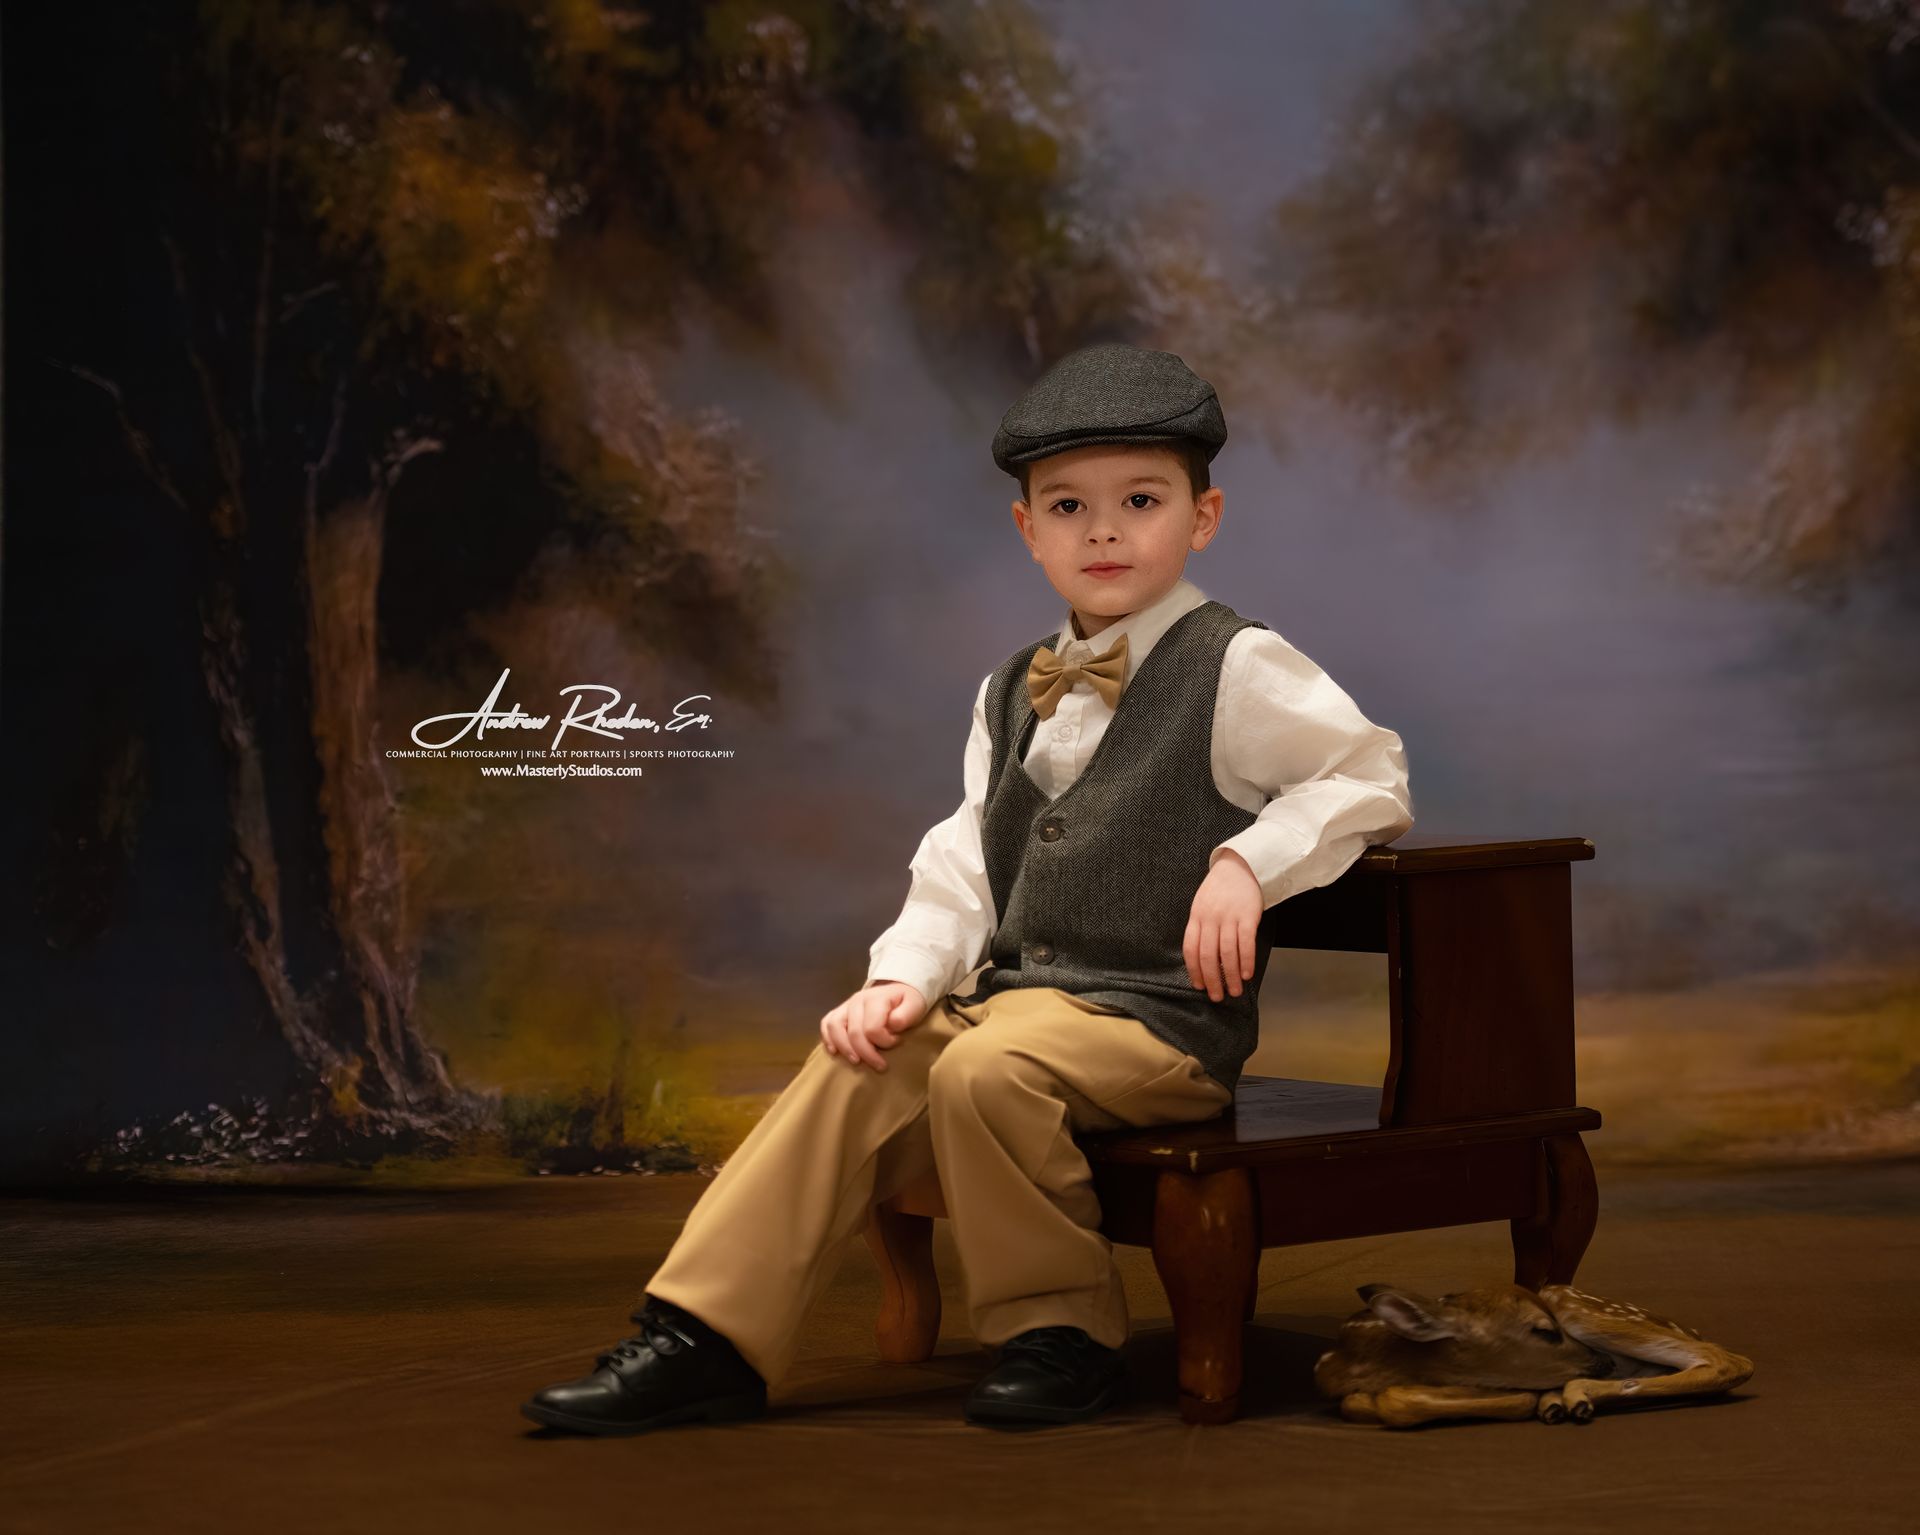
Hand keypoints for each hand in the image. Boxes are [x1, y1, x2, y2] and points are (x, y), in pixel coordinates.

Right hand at [819, 980, 928, 1071]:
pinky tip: (835, 1052)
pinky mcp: (840, 1011)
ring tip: (856, 1062)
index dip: (885, 1042)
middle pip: (854, 1033)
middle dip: (867, 1054)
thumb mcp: (915, 1005)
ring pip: (835, 1028)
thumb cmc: (908, 1001)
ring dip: (844, 1048)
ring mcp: (846, 1005)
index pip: (872, 1028)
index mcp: (876, 999)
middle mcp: (857, 1000)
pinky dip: (827, 1038)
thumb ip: (906, 1015)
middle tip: (880, 1066)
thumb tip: (893, 1026)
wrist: (899, 990)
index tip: (897, 1042)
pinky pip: (826, 1023)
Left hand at [1184, 849, 1262, 1001]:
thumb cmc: (1220, 889)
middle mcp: (1210, 919)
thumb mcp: (1202, 906)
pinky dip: (1246, 961)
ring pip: (1227, 953)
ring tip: (1235, 991)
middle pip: (1207, 956)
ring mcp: (1229, 917)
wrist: (1240, 866)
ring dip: (1231, 976)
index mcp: (1196, 917)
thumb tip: (1202, 959)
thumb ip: (1201, 928)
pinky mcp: (1248, 916)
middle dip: (1212, 980)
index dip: (1194, 971)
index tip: (1198, 986)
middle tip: (1217, 996)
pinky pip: (1245, 943)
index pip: (1191, 949)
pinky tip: (1247, 974)